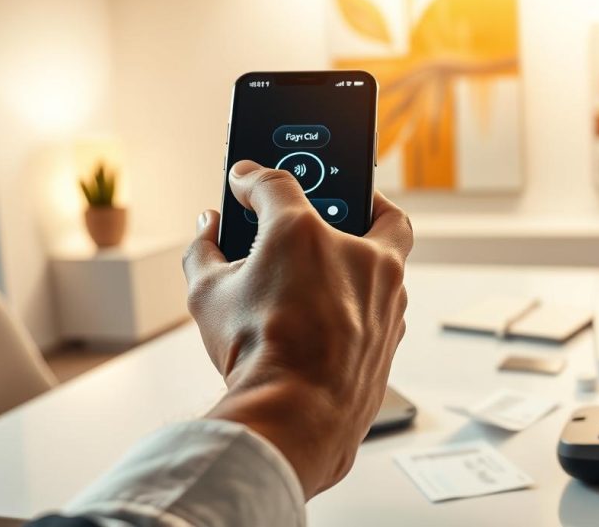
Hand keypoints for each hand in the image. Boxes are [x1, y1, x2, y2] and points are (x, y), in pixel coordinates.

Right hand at [182, 159, 412, 498]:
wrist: (296, 418)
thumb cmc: (257, 353)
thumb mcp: (208, 292)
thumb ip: (205, 249)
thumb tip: (208, 230)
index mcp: (306, 233)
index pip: (277, 186)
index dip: (254, 181)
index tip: (246, 182)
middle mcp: (359, 255)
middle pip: (374, 209)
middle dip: (352, 199)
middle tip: (326, 202)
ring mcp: (387, 295)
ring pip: (389, 256)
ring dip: (363, 252)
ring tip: (327, 258)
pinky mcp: (394, 331)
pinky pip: (385, 298)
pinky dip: (364, 295)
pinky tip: (336, 309)